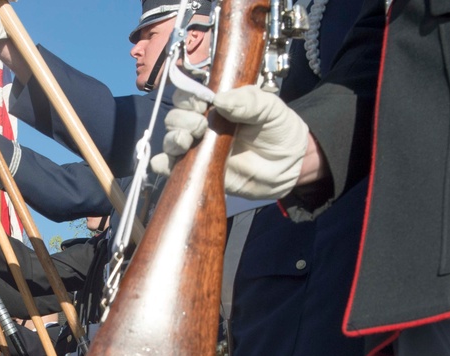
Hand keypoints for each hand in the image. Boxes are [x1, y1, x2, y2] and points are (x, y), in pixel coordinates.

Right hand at [152, 86, 309, 199]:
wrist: (288, 165)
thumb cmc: (278, 130)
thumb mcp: (270, 107)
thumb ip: (248, 100)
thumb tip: (219, 100)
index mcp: (217, 103)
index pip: (190, 93)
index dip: (189, 95)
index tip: (202, 101)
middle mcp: (203, 123)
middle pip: (175, 116)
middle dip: (182, 118)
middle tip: (201, 125)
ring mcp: (198, 147)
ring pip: (171, 138)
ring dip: (173, 138)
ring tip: (188, 140)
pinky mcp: (196, 169)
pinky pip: (169, 166)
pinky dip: (162, 163)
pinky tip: (167, 162)